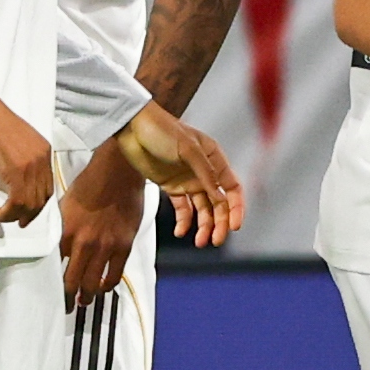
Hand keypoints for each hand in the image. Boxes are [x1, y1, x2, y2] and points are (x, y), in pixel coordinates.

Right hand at [0, 94, 53, 226]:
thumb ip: (23, 161)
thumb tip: (16, 183)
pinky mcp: (18, 171)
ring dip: (12, 216)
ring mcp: (32, 165)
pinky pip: (17, 202)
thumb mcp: (17, 144)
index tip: (26, 214)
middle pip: (42, 198)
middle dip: (29, 214)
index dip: (38, 204)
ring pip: (29, 204)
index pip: (47, 186)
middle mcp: (43, 159)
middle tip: (16, 222)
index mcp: (45, 151)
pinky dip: (4, 214)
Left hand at [59, 140, 145, 307]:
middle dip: (67, 297)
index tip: (50, 287)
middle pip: (71, 282)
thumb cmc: (91, 183)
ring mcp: (105, 247)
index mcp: (65, 233)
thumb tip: (55, 243)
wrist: (118, 172)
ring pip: (93, 283)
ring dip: (87, 296)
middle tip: (66, 304)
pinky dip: (108, 285)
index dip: (51, 279)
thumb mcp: (64, 205)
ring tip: (85, 300)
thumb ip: (60, 229)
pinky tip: (104, 287)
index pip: (53, 266)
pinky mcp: (123, 245)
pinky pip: (115, 274)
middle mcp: (83, 244)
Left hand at [115, 101, 244, 247]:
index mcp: (214, 158)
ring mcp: (188, 180)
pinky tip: (180, 232)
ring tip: (199, 242)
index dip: (236, 208)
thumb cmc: (163, 131)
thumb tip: (221, 197)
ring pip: (203, 209)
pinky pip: (183, 208)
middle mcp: (204, 171)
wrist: (133, 127)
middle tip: (214, 241)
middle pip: (219, 203)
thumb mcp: (188, 149)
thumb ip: (205, 173)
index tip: (234, 227)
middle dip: (219, 223)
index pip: (233, 188)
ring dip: (203, 226)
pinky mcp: (171, 186)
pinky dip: (184, 221)